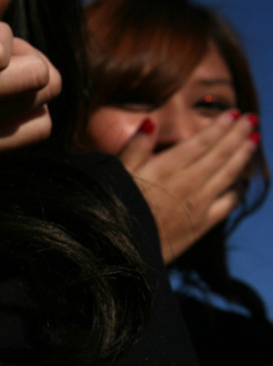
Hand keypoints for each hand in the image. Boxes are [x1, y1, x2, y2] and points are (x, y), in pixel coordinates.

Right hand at [116, 112, 258, 262]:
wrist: (119, 252)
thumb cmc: (112, 208)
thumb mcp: (116, 174)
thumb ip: (135, 147)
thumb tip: (151, 122)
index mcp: (165, 169)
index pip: (199, 143)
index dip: (218, 127)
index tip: (233, 113)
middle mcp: (187, 184)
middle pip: (219, 155)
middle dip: (236, 136)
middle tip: (251, 120)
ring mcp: (198, 205)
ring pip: (228, 175)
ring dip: (242, 157)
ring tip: (253, 141)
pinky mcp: (201, 226)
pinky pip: (228, 203)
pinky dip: (239, 189)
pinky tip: (243, 181)